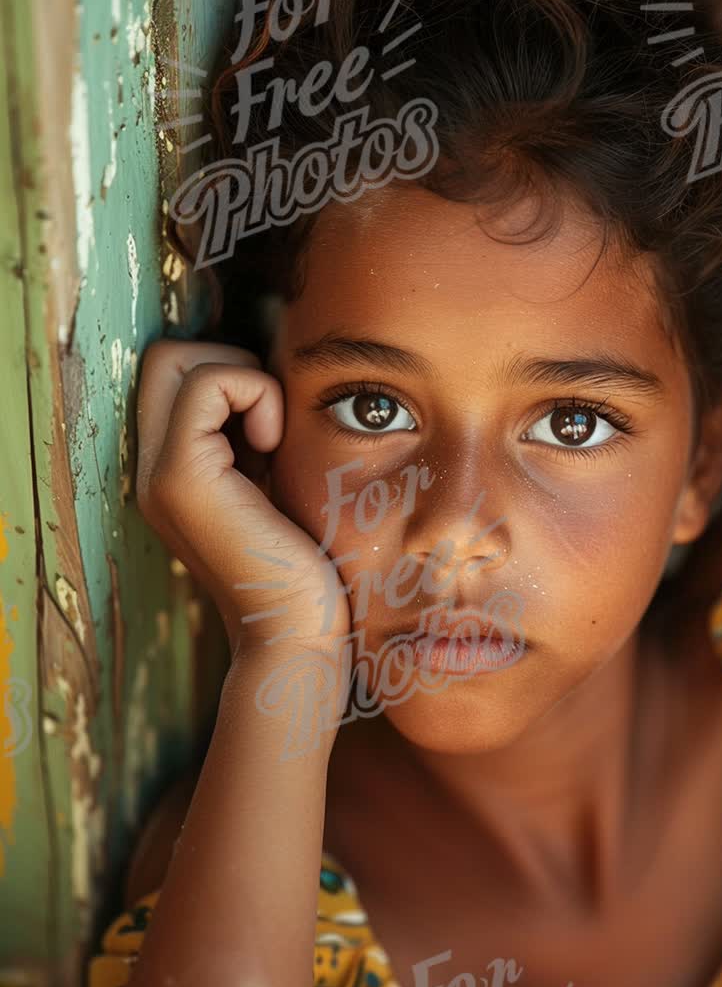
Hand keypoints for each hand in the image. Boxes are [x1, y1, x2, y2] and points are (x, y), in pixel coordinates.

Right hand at [135, 339, 350, 658]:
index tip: (272, 428)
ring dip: (243, 378)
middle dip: (228, 364)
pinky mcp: (181, 478)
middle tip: (269, 421)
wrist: (299, 630)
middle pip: (163, 355)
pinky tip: (275, 446)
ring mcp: (158, 473)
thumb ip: (256, 433)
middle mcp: (151, 469)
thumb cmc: (305, 561)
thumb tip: (274, 372)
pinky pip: (208, 382)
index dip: (229, 374)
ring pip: (176, 358)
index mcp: (173, 469)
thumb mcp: (276, 479)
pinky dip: (254, 393)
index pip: (172, 371)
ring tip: (272, 440)